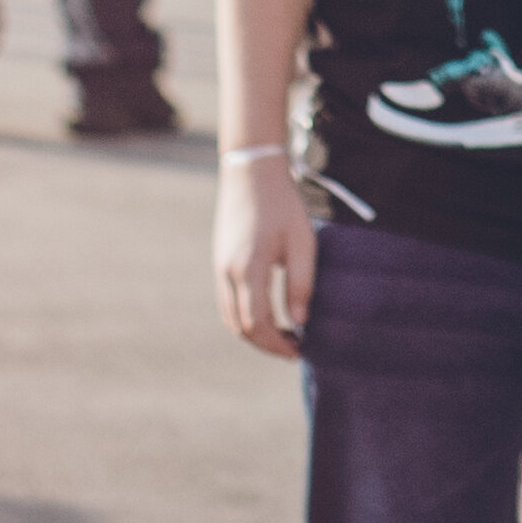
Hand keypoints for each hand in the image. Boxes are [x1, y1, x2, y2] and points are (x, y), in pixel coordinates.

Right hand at [215, 146, 318, 361]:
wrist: (251, 172)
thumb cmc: (282, 204)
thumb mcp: (302, 241)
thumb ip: (302, 283)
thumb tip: (301, 322)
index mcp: (249, 268)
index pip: (258, 323)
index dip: (277, 343)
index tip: (299, 351)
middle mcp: (228, 272)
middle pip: (241, 326)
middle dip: (266, 344)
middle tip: (293, 350)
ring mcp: (219, 268)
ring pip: (230, 317)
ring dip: (254, 333)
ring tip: (283, 336)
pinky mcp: (220, 262)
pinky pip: (227, 302)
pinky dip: (244, 317)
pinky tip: (266, 316)